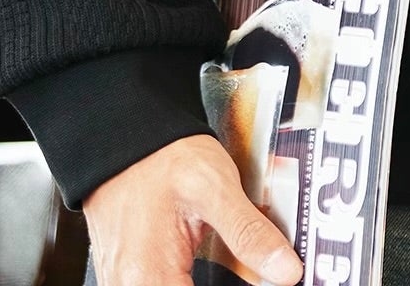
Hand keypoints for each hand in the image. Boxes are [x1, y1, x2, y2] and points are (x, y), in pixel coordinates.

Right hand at [81, 134, 302, 285]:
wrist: (130, 138)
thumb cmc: (166, 157)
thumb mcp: (217, 189)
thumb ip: (249, 234)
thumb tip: (285, 270)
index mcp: (149, 274)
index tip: (265, 280)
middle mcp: (129, 284)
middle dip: (219, 281)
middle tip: (254, 267)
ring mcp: (124, 279)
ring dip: (207, 278)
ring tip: (234, 261)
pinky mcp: (127, 271)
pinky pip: (161, 283)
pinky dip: (187, 276)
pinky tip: (202, 264)